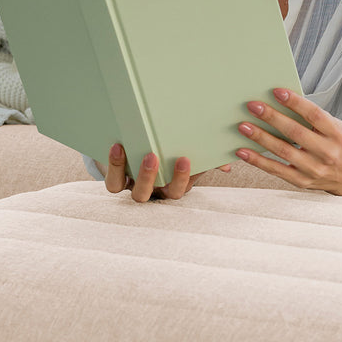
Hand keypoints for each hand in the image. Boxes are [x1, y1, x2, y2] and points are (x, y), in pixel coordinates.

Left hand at [103, 143, 229, 202]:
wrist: (128, 148)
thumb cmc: (162, 153)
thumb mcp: (184, 155)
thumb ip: (205, 160)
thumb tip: (227, 165)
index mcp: (173, 186)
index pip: (181, 188)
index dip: (184, 177)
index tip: (185, 158)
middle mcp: (156, 191)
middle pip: (163, 194)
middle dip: (166, 178)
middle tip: (167, 157)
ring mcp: (136, 189)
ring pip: (139, 195)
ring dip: (143, 176)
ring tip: (147, 154)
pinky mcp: (116, 183)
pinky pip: (114, 184)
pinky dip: (115, 167)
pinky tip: (118, 146)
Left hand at [236, 88, 341, 200]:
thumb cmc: (339, 144)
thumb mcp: (335, 127)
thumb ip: (313, 117)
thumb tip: (280, 100)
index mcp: (337, 134)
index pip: (314, 116)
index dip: (295, 103)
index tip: (276, 91)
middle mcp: (327, 152)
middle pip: (295, 133)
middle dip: (272, 118)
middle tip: (253, 106)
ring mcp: (314, 169)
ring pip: (283, 152)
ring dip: (261, 138)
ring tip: (243, 126)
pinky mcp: (302, 182)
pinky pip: (276, 170)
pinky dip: (258, 161)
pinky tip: (243, 151)